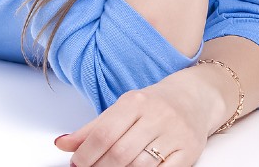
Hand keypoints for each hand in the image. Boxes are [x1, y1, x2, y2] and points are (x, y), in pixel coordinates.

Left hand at [54, 70, 217, 166]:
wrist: (196, 97)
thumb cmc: (156, 104)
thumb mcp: (123, 108)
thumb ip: (93, 128)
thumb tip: (62, 144)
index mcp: (137, 101)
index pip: (103, 134)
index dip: (85, 156)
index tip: (78, 164)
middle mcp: (159, 115)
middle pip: (119, 154)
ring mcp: (176, 133)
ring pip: (139, 166)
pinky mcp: (190, 149)